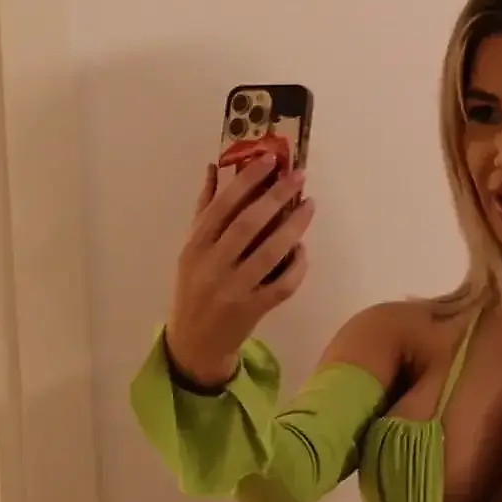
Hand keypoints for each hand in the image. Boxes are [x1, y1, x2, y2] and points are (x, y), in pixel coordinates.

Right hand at [163, 139, 314, 386]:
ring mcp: (233, 290)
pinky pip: (283, 284)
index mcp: (194, 247)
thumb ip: (204, 209)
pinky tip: (303, 248)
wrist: (195, 342)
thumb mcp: (191, 250)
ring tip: (310, 205)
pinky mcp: (253, 310)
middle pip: (248, 225)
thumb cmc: (194, 287)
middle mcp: (211, 266)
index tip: (269, 159)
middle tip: (298, 177)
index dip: (246, 181)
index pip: (222, 207)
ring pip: (270, 253)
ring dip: (294, 226)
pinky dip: (297, 265)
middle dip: (276, 197)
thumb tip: (215, 167)